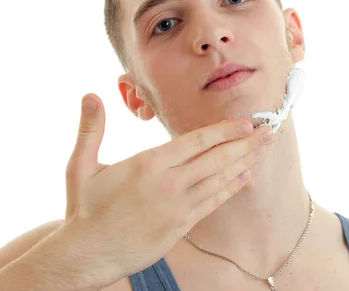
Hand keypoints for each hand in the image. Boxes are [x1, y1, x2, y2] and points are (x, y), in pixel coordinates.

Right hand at [62, 93, 272, 285]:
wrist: (89, 254)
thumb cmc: (84, 209)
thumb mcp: (80, 165)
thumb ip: (90, 128)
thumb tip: (89, 94)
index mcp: (149, 163)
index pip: (197, 140)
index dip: (225, 130)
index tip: (245, 123)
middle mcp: (169, 183)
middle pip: (217, 158)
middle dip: (246, 143)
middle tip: (269, 133)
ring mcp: (178, 206)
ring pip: (220, 180)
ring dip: (245, 163)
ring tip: (263, 151)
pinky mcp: (181, 226)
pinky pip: (213, 203)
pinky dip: (231, 189)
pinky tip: (245, 179)